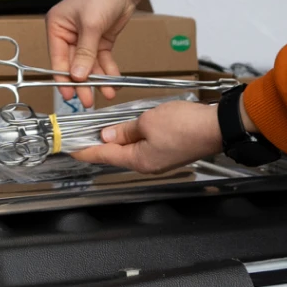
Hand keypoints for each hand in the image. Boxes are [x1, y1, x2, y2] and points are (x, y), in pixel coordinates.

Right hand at [44, 0, 133, 105]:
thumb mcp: (91, 25)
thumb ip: (85, 53)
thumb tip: (78, 76)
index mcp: (56, 27)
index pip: (57, 58)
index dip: (63, 78)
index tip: (70, 94)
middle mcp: (68, 34)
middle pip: (74, 65)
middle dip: (83, 83)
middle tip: (88, 101)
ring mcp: (84, 39)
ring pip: (89, 65)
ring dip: (98, 80)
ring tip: (106, 94)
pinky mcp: (100, 40)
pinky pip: (101, 60)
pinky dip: (107, 71)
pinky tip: (113, 83)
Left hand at [69, 100, 222, 173]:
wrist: (216, 127)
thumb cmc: (186, 126)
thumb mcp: (148, 121)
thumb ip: (125, 129)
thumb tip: (108, 135)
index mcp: (139, 160)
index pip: (103, 156)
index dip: (85, 151)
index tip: (71, 149)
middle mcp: (147, 165)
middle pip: (115, 155)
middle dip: (98, 145)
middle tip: (82, 136)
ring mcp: (159, 160)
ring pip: (130, 150)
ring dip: (116, 141)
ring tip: (102, 129)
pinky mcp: (168, 153)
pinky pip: (143, 147)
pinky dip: (132, 138)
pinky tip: (128, 129)